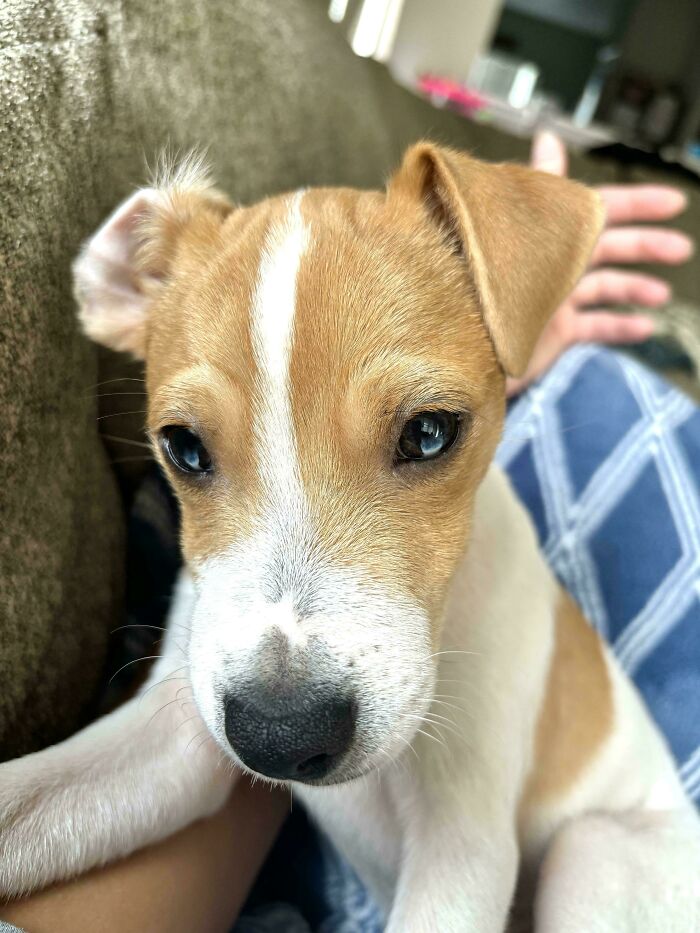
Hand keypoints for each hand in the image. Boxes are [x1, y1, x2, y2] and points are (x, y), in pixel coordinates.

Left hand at [506, 131, 693, 395]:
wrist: (463, 338)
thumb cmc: (483, 280)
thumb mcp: (517, 228)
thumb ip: (542, 184)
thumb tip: (549, 134)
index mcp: (548, 233)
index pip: (600, 210)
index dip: (638, 203)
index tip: (675, 202)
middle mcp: (553, 263)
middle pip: (609, 248)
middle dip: (646, 245)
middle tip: (682, 247)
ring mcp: (554, 299)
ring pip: (605, 287)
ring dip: (636, 287)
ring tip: (662, 293)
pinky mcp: (552, 333)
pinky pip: (593, 327)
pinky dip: (619, 327)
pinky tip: (646, 327)